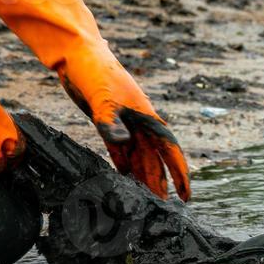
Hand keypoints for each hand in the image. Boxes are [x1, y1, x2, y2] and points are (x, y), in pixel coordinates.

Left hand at [0, 0, 190, 200]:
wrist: (77, 54)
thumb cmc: (94, 71)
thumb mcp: (102, 96)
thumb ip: (110, 121)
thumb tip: (122, 144)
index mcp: (146, 117)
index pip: (169, 151)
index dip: (180, 174)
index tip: (186, 195)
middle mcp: (140, 123)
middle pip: (155, 160)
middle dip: (161, 184)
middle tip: (163, 210)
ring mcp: (125, 124)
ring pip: (139, 158)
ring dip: (142, 178)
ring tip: (144, 202)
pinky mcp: (108, 123)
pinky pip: (120, 151)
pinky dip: (123, 167)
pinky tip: (122, 182)